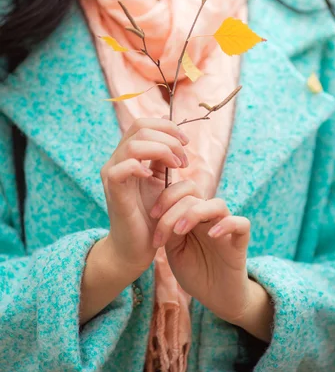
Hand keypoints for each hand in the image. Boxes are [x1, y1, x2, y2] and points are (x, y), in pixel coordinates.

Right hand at [100, 118, 189, 277]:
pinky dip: (140, 167)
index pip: (143, 124)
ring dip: (162, 151)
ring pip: (133, 145)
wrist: (135, 248)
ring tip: (176, 167)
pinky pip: (121, 169)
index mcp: (127, 155)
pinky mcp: (114, 193)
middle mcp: (116, 160)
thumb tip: (176, 140)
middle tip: (184, 159)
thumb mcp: (159, 181)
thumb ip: (162, 160)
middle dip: (169, 139)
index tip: (185, 143)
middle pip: (139, 128)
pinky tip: (154, 177)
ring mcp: (112, 175)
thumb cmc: (149, 215)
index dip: (167, 127)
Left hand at [149, 180, 254, 326]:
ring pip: (217, 204)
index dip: (166, 196)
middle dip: (172, 209)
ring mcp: (226, 227)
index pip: (184, 190)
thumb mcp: (174, 251)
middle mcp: (209, 218)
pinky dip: (227, 224)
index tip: (152, 215)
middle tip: (162, 233)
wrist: (216, 297)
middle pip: (195, 194)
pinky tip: (212, 235)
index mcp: (193, 216)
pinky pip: (241, 223)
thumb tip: (159, 214)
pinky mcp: (240, 242)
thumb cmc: (194, 272)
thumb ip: (169, 231)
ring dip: (194, 213)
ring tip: (180, 232)